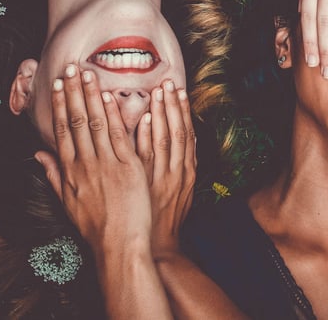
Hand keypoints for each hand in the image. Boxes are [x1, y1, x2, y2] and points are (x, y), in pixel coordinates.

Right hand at [35, 64, 152, 250]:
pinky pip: (119, 135)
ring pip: (96, 122)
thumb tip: (39, 153)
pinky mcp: (128, 167)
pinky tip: (110, 96)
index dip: (59, 105)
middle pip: (76, 120)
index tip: (58, 85)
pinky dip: (113, 114)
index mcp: (70, 170)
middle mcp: (85, 163)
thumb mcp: (67, 201)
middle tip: (70, 68)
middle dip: (73, 92)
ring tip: (88, 73)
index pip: (62, 130)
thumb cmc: (95, 226)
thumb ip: (54, 174)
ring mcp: (107, 163)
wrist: (118, 244)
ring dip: (91, 95)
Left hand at [146, 80, 196, 258]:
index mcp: (186, 172)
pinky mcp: (145, 185)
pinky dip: (144, 137)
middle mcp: (176, 172)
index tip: (179, 90)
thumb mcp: (179, 190)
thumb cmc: (165, 218)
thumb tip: (174, 140)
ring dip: (160, 114)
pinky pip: (146, 157)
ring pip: (163, 140)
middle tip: (168, 82)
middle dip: (173, 106)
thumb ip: (178, 164)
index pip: (186, 134)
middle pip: (177, 132)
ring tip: (157, 91)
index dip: (182, 111)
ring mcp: (161, 177)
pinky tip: (141, 119)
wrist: (155, 246)